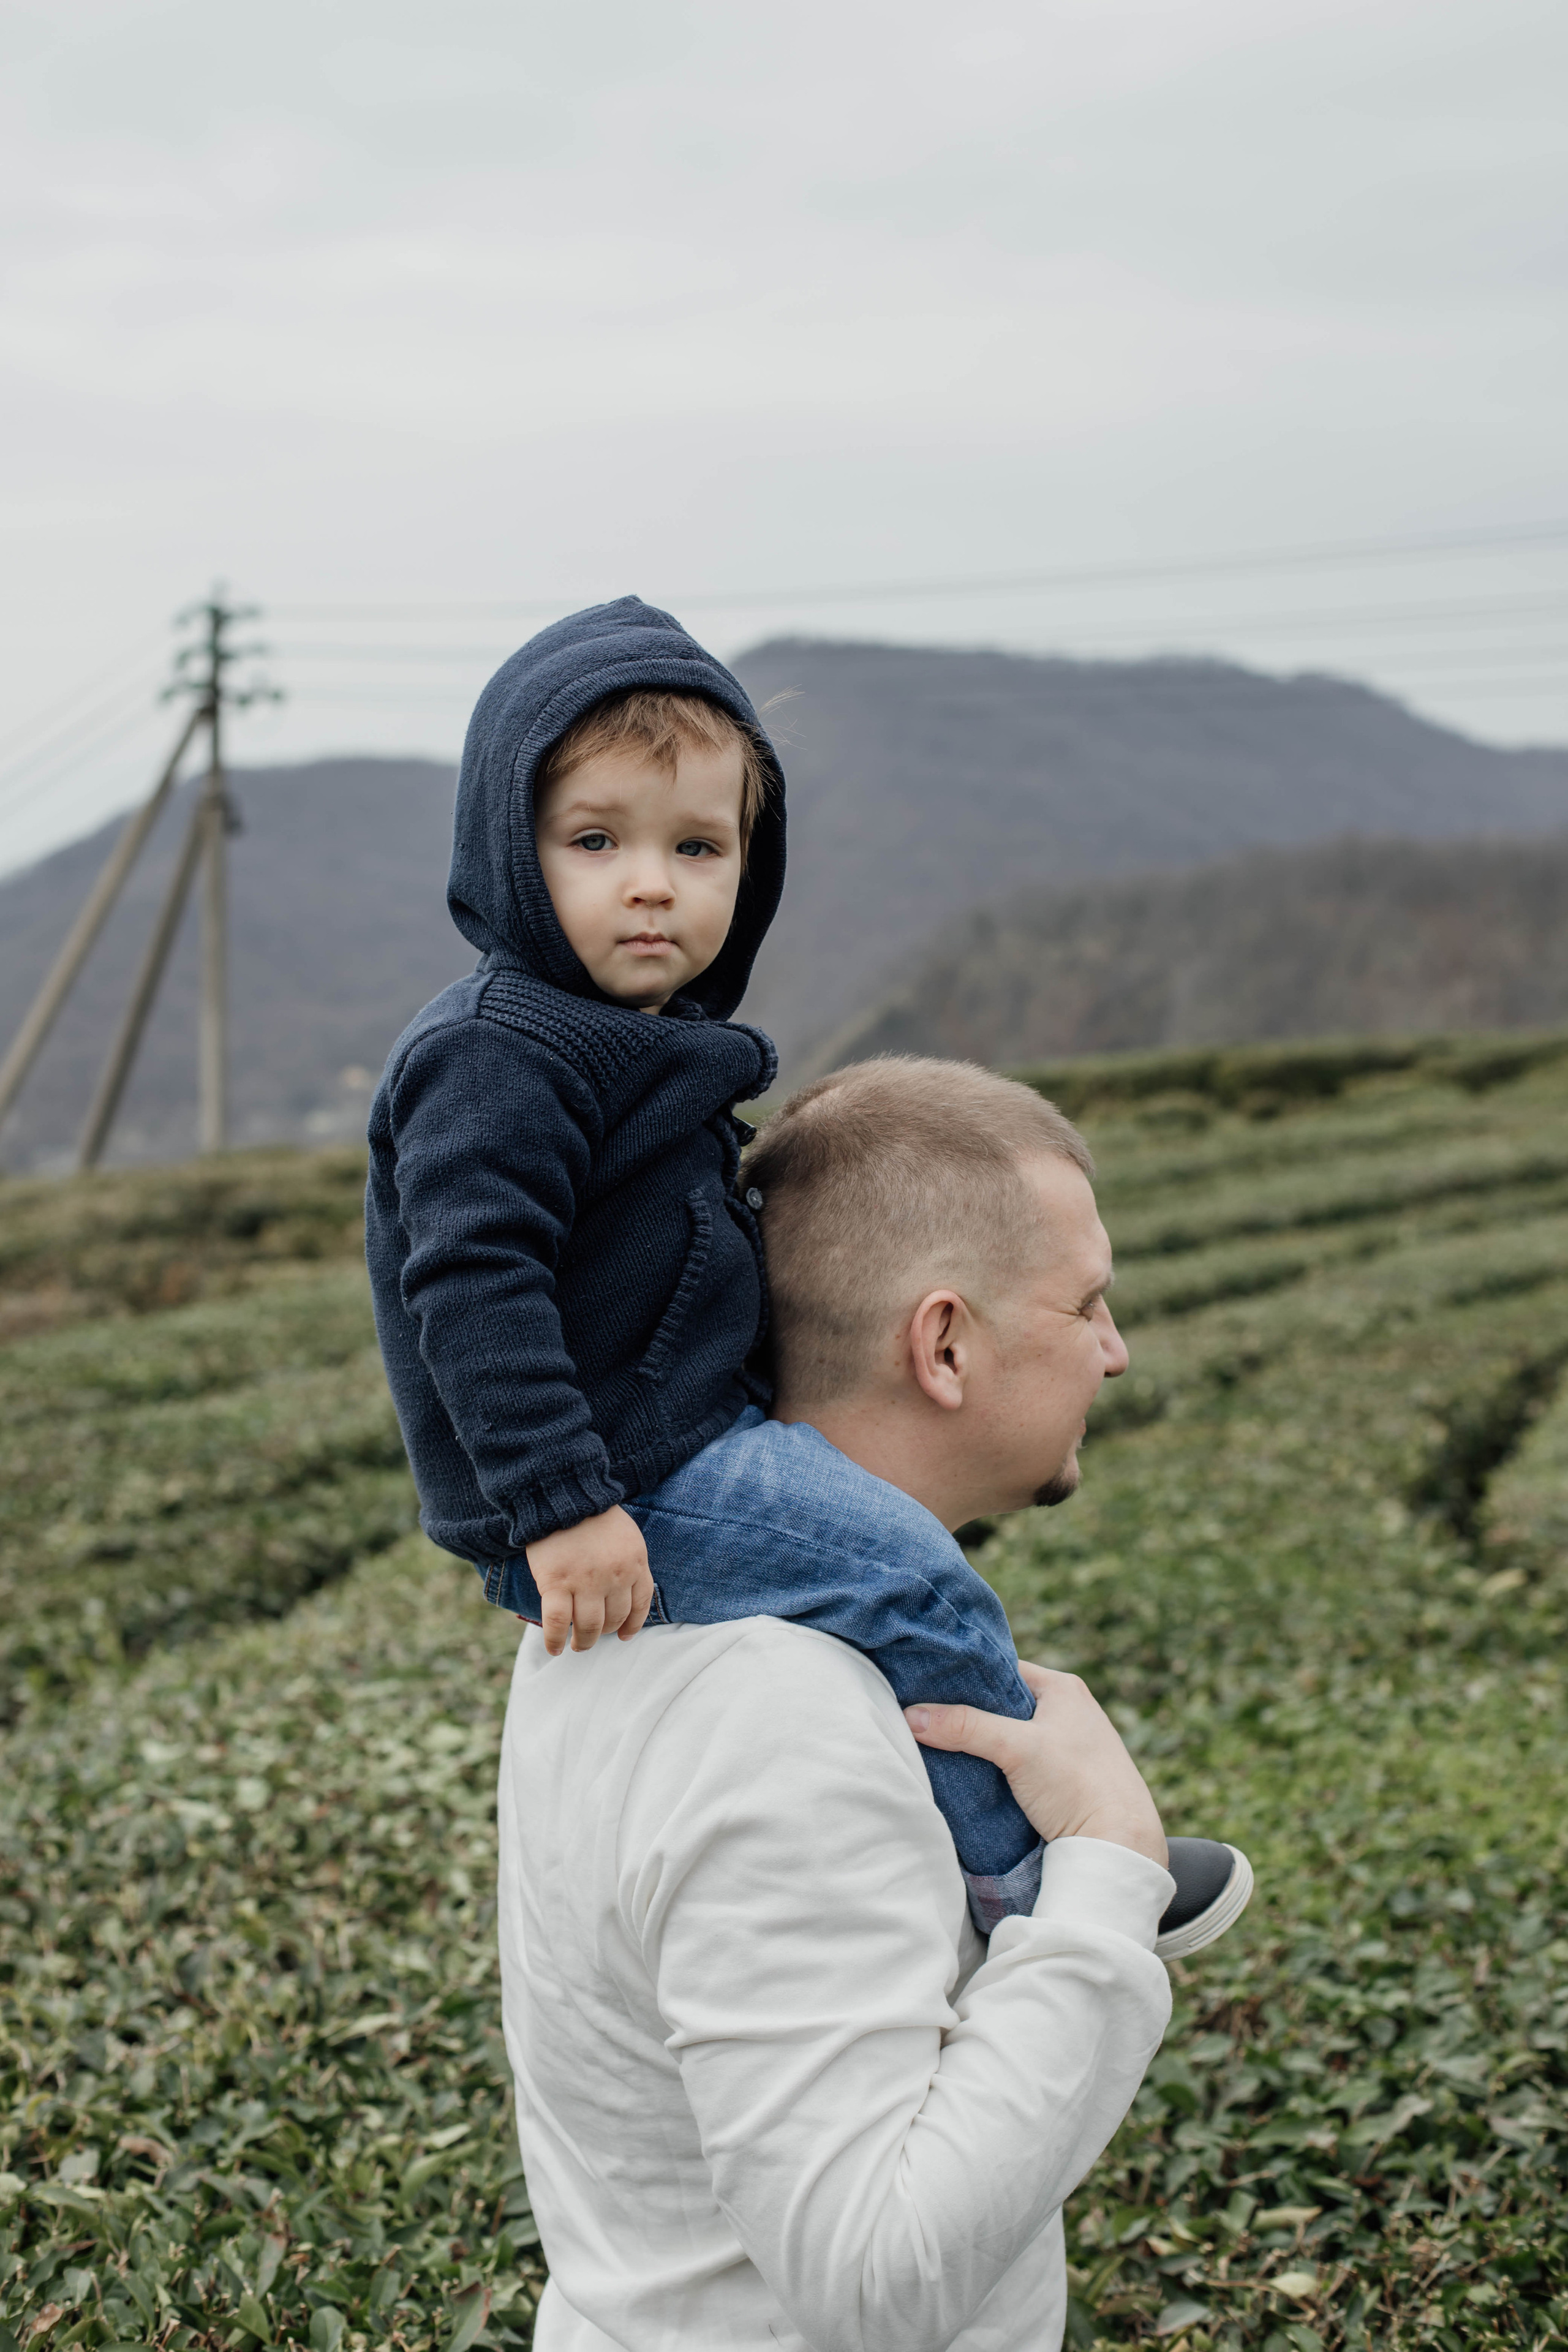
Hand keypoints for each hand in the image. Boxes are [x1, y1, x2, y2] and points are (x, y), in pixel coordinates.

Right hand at [525, 1505, 653, 1656]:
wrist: (562, 1493)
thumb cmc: (592, 1513)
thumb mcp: (626, 1535)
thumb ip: (628, 1562)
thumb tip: (625, 1594)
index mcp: (635, 1562)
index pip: (640, 1604)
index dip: (632, 1624)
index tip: (624, 1635)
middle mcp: (615, 1577)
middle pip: (614, 1619)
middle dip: (604, 1632)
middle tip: (592, 1636)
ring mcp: (586, 1582)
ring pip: (589, 1627)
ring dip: (583, 1642)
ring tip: (577, 1645)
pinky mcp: (556, 1583)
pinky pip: (557, 1623)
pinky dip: (555, 1640)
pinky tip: (555, 1648)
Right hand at [905, 1662, 1166, 1866]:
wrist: (1121, 1844)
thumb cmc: (1078, 1784)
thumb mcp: (1016, 1749)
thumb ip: (964, 1727)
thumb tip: (911, 1716)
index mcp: (1063, 1688)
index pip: (1002, 1671)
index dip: (966, 1680)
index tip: (930, 1691)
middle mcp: (1070, 1710)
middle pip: (1005, 1705)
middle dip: (972, 1716)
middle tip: (933, 1723)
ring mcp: (1071, 1745)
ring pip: (1013, 1736)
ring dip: (987, 1746)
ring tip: (949, 1751)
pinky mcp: (1068, 1777)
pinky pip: (1024, 1763)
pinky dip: (1003, 1768)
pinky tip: (980, 1779)